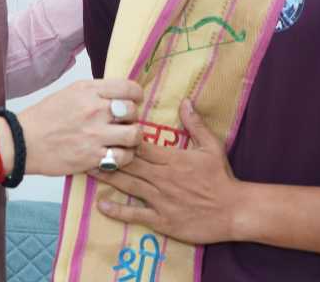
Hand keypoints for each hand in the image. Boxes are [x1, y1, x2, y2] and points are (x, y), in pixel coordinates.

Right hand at [17, 79, 142, 176]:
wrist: (23, 142)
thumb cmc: (44, 117)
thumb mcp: (69, 93)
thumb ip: (94, 92)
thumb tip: (117, 95)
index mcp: (88, 90)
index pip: (128, 87)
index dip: (137, 95)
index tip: (135, 101)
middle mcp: (94, 110)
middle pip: (133, 111)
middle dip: (133, 118)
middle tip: (126, 123)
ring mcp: (95, 134)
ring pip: (134, 135)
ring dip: (134, 139)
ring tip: (126, 141)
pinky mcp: (93, 157)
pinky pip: (122, 157)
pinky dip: (124, 157)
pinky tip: (116, 155)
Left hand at [90, 99, 243, 244]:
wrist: (234, 211)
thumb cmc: (221, 178)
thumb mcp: (211, 146)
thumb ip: (195, 124)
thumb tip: (185, 101)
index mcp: (172, 159)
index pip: (141, 146)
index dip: (122, 138)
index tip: (105, 130)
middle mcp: (162, 178)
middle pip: (129, 164)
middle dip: (107, 155)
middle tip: (86, 147)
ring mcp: (160, 199)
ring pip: (128, 186)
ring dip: (107, 177)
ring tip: (87, 169)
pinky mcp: (161, 219)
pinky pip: (136, 214)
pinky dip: (118, 210)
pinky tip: (102, 205)